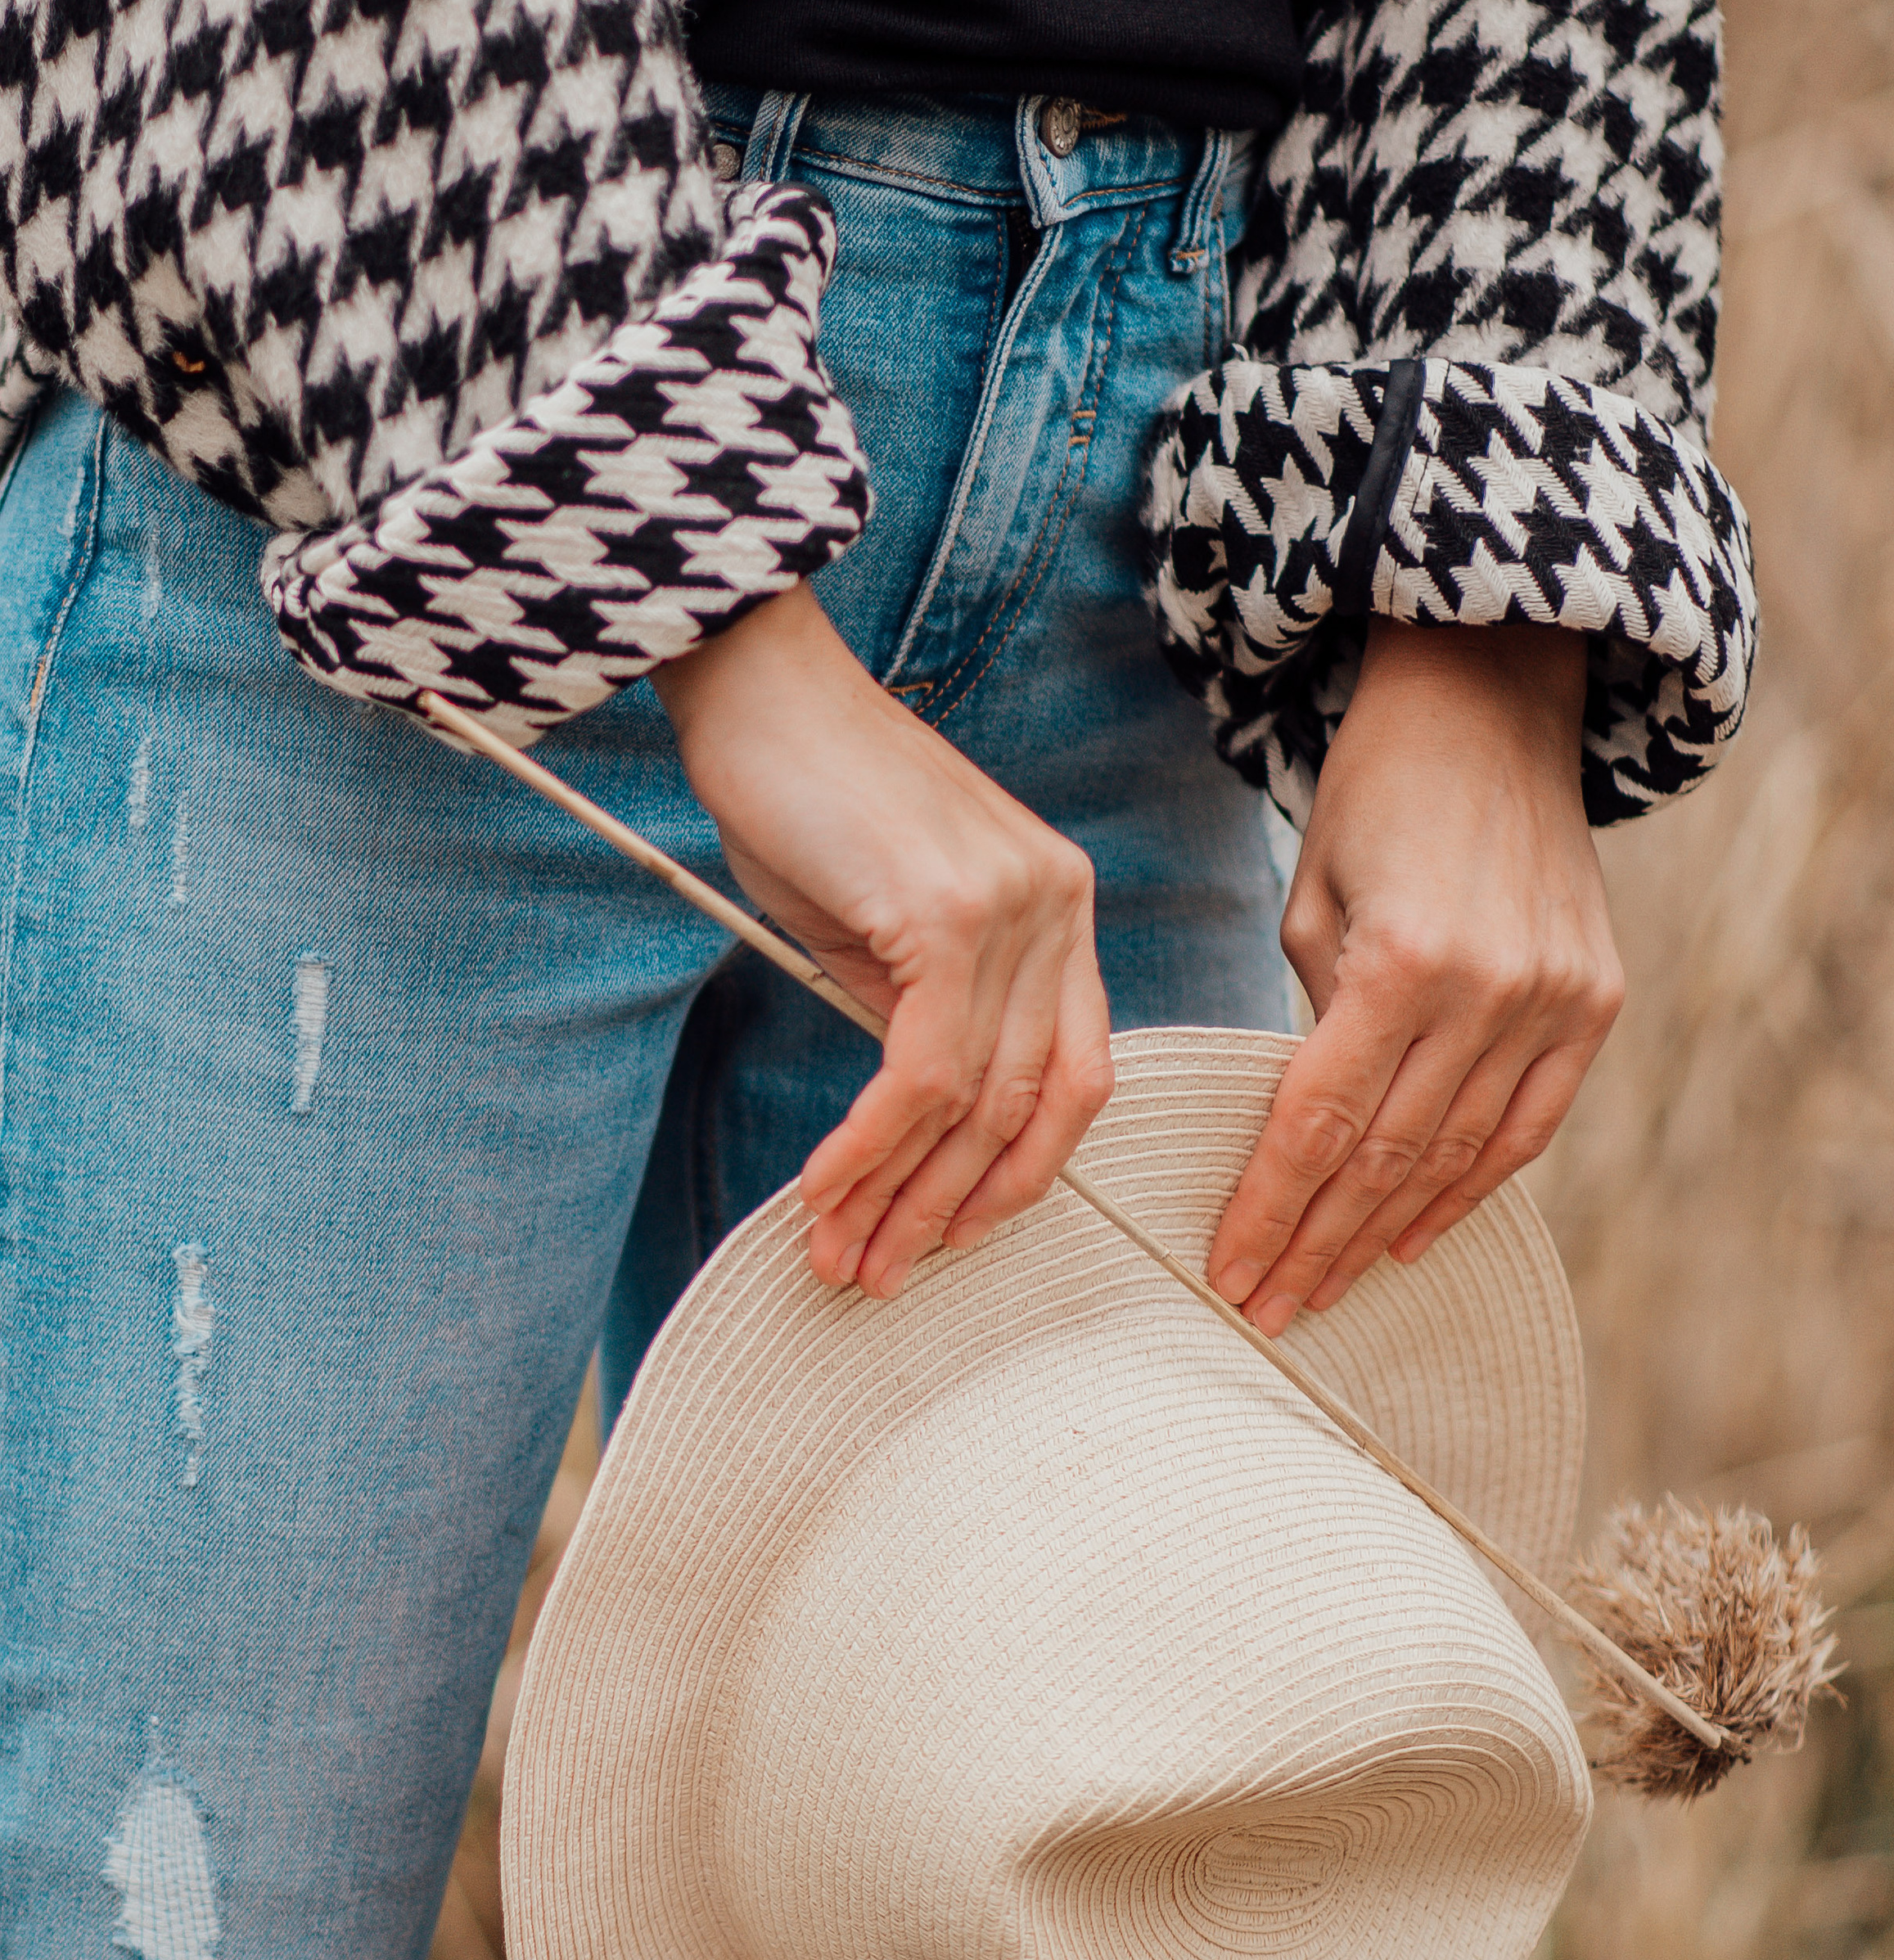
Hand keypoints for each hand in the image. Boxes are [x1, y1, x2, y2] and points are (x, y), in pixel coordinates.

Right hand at [654, 589, 1113, 1298]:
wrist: (756, 686)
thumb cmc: (805, 797)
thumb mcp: (880, 926)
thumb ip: (918, 1017)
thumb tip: (917, 1134)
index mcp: (1062, 909)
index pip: (1071, 1076)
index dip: (1014, 1174)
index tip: (947, 1234)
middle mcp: (1060, 906)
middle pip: (1032, 1105)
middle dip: (952, 1208)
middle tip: (880, 1273)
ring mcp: (1015, 907)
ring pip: (976, 1101)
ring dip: (900, 1195)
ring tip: (841, 1255)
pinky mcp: (949, 913)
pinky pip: (922, 1071)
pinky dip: (871, 1145)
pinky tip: (826, 1187)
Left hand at [1206, 622, 1621, 1331]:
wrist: (1493, 705)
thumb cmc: (1374, 795)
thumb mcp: (1313, 895)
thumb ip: (1313, 1017)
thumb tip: (1304, 1135)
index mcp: (1403, 959)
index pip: (1321, 1122)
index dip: (1272, 1210)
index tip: (1229, 1274)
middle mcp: (1491, 990)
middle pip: (1387, 1156)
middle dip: (1319, 1242)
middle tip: (1266, 1308)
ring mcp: (1555, 1001)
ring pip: (1458, 1157)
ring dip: (1388, 1233)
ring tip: (1327, 1289)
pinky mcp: (1595, 1003)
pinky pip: (1527, 1128)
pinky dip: (1471, 1190)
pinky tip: (1417, 1237)